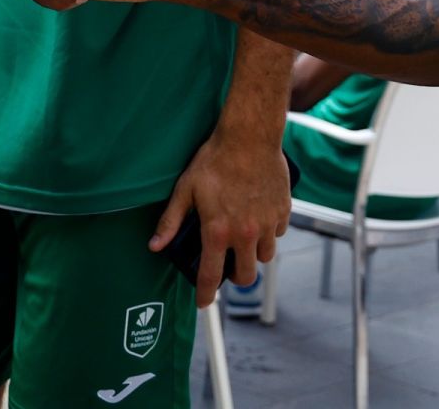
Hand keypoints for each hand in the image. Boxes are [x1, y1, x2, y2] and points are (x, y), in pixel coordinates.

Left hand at [152, 126, 290, 308]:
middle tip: (228, 266)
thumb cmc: (215, 160)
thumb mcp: (186, 189)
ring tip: (244, 241)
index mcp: (218, 231)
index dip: (206, 294)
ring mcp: (267, 223)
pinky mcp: (283, 211)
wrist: (250, 136)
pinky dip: (270, 233)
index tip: (204, 302)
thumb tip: (155, 245)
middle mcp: (245, 233)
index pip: (211, 276)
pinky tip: (259, 219)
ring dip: (254, 254)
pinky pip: (278, 233)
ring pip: (265, 257)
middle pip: (245, 276)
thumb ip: (171, 221)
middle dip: (235, 277)